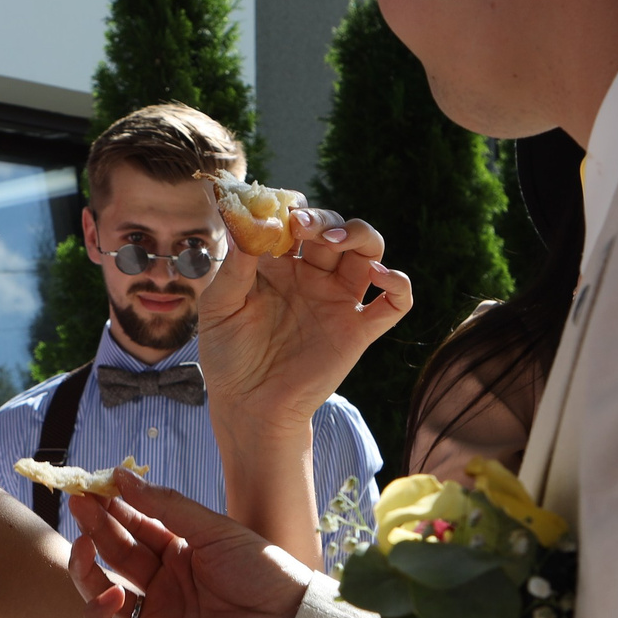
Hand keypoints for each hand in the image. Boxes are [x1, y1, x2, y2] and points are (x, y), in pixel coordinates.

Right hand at [65, 467, 315, 617]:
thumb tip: (121, 476)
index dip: (110, 507)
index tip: (91, 486)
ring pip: (101, 594)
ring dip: (85, 571)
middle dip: (93, 529)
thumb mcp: (214, 530)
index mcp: (178, 550)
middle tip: (78, 505)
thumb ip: (166, 506)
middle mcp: (162, 582)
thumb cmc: (262, 571)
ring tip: (83, 547)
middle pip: (114, 554)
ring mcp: (156, 616)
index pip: (132, 525)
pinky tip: (111, 595)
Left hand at [197, 206, 410, 430]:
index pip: (296, 221)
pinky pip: (394, 302)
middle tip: (303, 227)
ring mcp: (338, 301)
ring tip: (336, 241)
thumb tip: (241, 225)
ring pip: (368, 251)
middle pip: (335, 228)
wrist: (249, 406)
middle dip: (324, 220)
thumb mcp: (219, 310)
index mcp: (279, 265)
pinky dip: (398, 284)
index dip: (292, 210)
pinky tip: (381, 276)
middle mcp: (312, 276)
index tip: (278, 213)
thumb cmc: (228, 357)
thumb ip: (232, 268)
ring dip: (360, 235)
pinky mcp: (358, 330)